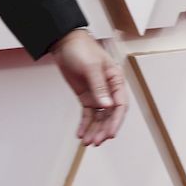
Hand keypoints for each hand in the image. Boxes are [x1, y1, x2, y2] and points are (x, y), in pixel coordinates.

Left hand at [49, 29, 127, 145]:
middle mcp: (109, 90)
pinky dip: (85, 124)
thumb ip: (99, 87)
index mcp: (116, 80)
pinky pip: (87, 114)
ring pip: (99, 117)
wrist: (65, 43)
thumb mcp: (91, 67)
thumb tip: (107, 106)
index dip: (116, 121)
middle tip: (96, 141)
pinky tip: (81, 134)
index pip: (120, 105)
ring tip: (87, 142)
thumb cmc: (82, 49)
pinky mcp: (86, 97)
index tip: (110, 133)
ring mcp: (98, 94)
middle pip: (110, 115)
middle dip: (103, 129)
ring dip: (94, 130)